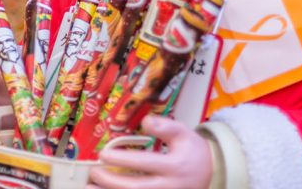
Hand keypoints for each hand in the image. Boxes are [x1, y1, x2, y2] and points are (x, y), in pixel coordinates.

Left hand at [87, 115, 212, 188]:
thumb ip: (166, 126)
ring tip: (89, 188)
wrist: (212, 174)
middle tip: (93, 171)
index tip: (103, 154)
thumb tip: (146, 121)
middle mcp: (168, 187)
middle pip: (135, 187)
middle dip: (110, 181)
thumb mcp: (184, 133)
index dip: (121, 159)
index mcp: (174, 166)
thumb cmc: (192, 152)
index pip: (144, 163)